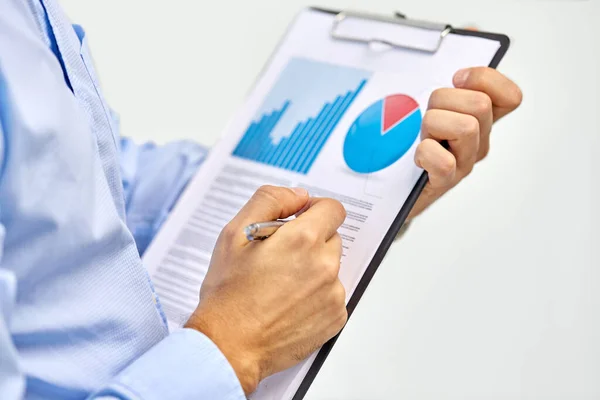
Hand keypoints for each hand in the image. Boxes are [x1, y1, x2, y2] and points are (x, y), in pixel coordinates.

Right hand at [185, 186, 346, 394]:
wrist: (229, 346)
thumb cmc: (228, 294)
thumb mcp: (234, 234)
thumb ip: (270, 200)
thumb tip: (299, 195)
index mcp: (303, 240)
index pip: (333, 209)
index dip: (314, 210)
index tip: (299, 220)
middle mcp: (325, 265)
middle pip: (331, 237)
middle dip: (310, 241)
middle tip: (278, 258)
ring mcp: (333, 294)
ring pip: (331, 267)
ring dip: (313, 268)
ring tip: (280, 285)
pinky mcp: (335, 318)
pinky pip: (332, 294)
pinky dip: (316, 295)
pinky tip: (289, 304)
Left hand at [409, 67, 522, 218]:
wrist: (393, 185)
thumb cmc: (409, 142)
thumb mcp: (431, 107)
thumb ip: (448, 90)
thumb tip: (459, 76)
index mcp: (481, 121)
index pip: (511, 96)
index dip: (485, 79)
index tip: (459, 79)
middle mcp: (478, 142)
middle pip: (480, 104)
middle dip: (444, 100)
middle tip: (429, 117)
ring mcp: (464, 163)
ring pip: (465, 126)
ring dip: (433, 125)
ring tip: (423, 137)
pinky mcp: (444, 181)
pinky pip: (444, 161)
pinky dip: (426, 154)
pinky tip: (418, 158)